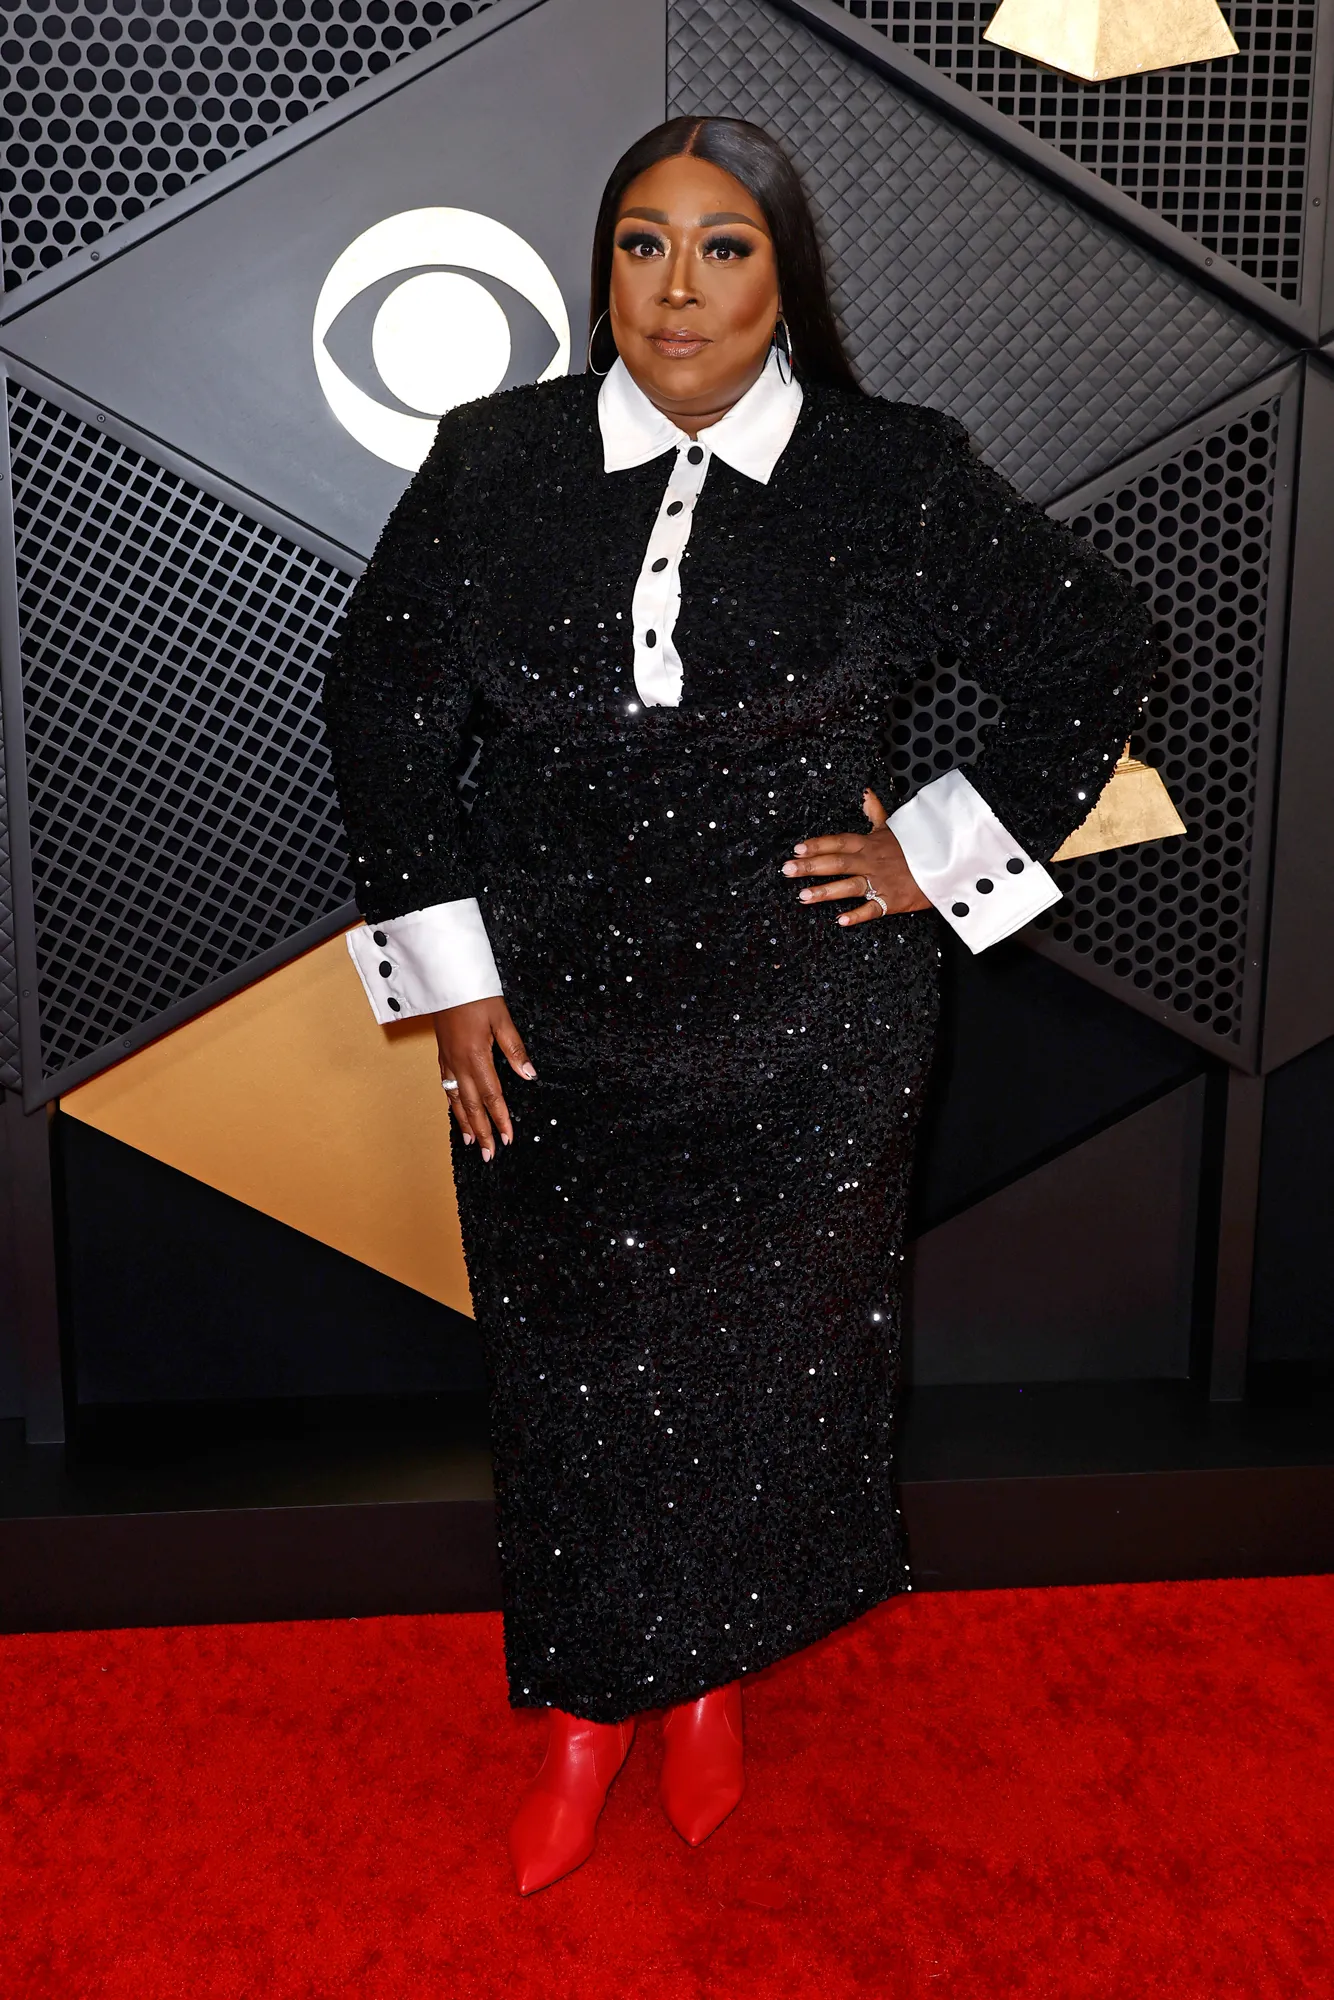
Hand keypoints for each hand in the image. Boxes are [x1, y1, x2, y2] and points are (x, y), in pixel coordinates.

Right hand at [433, 997, 535, 1162]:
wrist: (444, 977)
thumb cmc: (475, 994)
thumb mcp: (502, 1018)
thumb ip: (515, 1049)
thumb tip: (529, 1076)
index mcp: (476, 1056)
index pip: (493, 1096)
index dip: (501, 1119)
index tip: (509, 1138)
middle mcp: (459, 1063)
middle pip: (473, 1105)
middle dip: (483, 1131)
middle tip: (490, 1155)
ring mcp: (447, 1060)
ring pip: (456, 1100)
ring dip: (466, 1124)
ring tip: (472, 1144)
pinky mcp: (441, 1054)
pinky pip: (446, 1087)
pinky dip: (452, 1105)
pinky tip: (457, 1112)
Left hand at [781, 789, 930, 925]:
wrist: (945, 863)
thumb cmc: (918, 846)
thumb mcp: (895, 826)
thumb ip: (876, 812)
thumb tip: (865, 793)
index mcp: (870, 843)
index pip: (839, 842)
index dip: (818, 844)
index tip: (798, 848)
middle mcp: (872, 861)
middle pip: (837, 863)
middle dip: (810, 866)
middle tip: (787, 870)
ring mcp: (881, 881)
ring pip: (849, 886)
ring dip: (825, 891)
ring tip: (803, 896)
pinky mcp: (892, 900)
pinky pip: (873, 909)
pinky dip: (857, 915)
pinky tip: (840, 920)